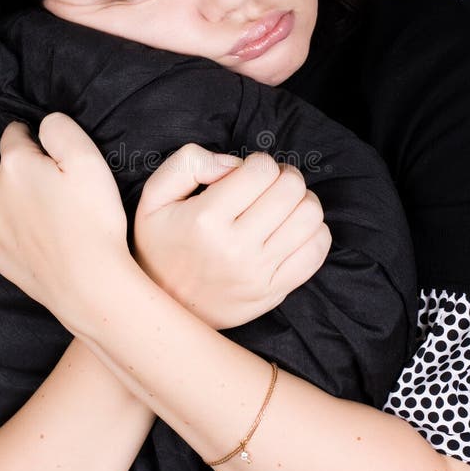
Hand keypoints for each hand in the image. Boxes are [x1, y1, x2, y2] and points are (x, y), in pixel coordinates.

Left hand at [0, 113, 134, 330]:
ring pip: (9, 201)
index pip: (16, 133)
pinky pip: (10, 232)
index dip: (40, 139)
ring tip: (63, 219)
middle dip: (35, 173)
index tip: (62, 156)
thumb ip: (61, 129)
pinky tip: (52, 241)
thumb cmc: (92, 219)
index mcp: (14, 165)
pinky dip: (26, 232)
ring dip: (28, 203)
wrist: (89, 285)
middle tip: (70, 192)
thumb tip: (45, 124)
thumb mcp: (88, 158)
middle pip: (12, 170)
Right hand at [134, 144, 330, 328]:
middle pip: (291, 190)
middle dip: (285, 176)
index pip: (261, 171)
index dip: (259, 162)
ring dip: (302, 201)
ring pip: (310, 218)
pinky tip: (292, 229)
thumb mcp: (153, 198)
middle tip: (271, 183)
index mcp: (205, 220)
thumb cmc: (160, 247)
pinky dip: (314, 232)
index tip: (248, 172)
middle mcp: (234, 248)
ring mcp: (257, 274)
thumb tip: (233, 164)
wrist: (163, 308)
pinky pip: (316, 253)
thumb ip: (187, 164)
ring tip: (284, 204)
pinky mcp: (272, 292)